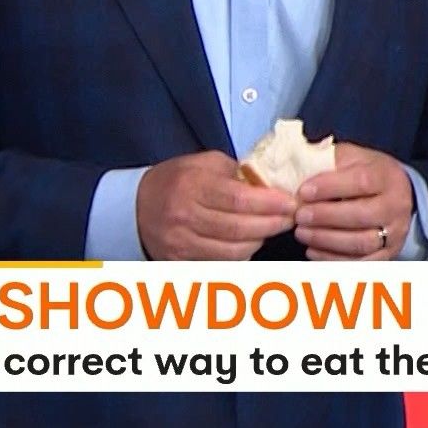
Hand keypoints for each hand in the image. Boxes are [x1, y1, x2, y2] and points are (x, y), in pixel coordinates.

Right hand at [136, 151, 295, 259]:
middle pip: (239, 229)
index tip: (291, 203)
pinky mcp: (180, 261)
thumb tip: (272, 186)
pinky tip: (251, 242)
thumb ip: (237, 172)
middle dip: (272, 224)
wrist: (137, 205)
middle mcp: (184, 216)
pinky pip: (221, 263)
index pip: (239, 200)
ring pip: (233, 251)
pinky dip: (242, 254)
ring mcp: (181, 242)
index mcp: (192, 185)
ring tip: (272, 228)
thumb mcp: (204, 163)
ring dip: (260, 241)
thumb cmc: (177, 180)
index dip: (270, 204)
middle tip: (290, 218)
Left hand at [294, 144, 412, 260]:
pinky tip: (312, 249)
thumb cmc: (366, 173)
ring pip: (360, 243)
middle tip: (299, 215)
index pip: (361, 181)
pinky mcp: (387, 254)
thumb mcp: (353, 157)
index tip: (303, 191)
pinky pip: (360, 263)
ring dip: (326, 240)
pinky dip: (332, 259)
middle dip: (325, 217)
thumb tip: (297, 170)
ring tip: (301, 232)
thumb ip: (330, 161)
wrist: (398, 194)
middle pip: (361, 215)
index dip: (330, 187)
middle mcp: (395, 206)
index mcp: (386, 176)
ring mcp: (394, 233)